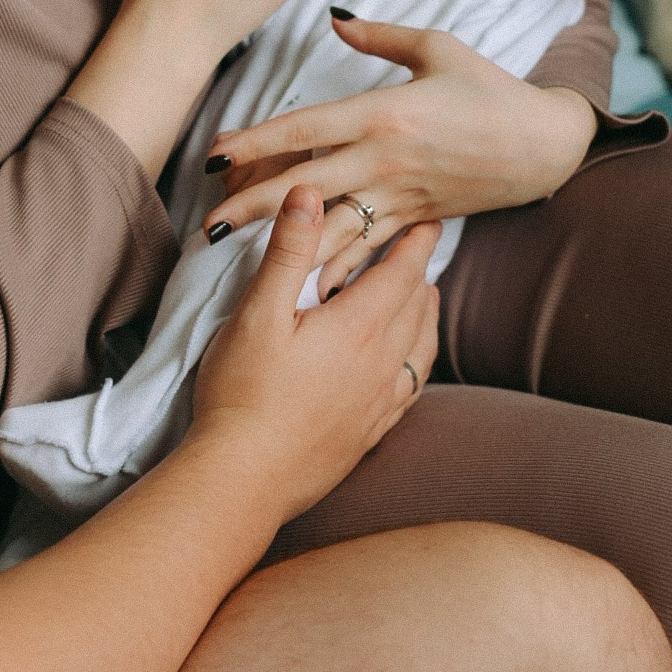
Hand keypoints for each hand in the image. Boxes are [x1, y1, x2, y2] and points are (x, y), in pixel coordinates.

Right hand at [190, 185, 440, 527]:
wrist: (244, 479)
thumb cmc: (243, 391)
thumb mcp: (259, 311)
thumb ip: (289, 250)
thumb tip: (310, 191)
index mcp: (359, 327)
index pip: (403, 273)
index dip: (417, 242)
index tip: (428, 217)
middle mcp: (382, 364)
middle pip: (418, 307)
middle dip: (422, 271)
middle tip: (423, 247)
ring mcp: (379, 403)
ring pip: (422, 347)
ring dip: (425, 315)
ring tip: (424, 296)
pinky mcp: (370, 433)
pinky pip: (411, 387)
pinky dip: (417, 360)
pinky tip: (407, 364)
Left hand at [202, 13, 597, 296]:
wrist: (544, 144)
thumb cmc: (489, 88)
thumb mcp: (437, 47)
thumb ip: (378, 35)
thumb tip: (332, 17)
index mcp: (384, 113)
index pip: (306, 128)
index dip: (256, 141)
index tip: (215, 152)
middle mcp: (385, 160)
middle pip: (304, 185)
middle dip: (251, 205)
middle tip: (205, 221)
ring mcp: (400, 196)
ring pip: (330, 224)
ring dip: (280, 242)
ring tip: (237, 254)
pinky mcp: (417, 220)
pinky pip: (367, 247)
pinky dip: (334, 267)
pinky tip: (301, 284)